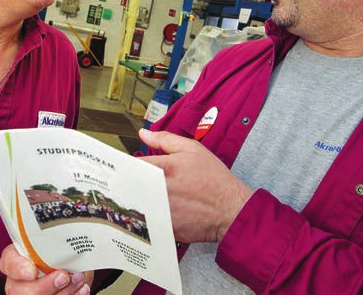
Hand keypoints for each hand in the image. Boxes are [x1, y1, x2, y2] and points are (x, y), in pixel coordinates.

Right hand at [0, 244, 92, 293]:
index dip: (18, 268)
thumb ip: (55, 245)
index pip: (8, 262)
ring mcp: (29, 294)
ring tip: (79, 279)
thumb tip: (68, 247)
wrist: (73, 267)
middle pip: (20, 290)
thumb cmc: (59, 252)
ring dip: (64, 292)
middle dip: (45, 285)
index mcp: (16, 260)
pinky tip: (82, 289)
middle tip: (64, 276)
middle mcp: (18, 282)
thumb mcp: (55, 243)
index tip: (31, 272)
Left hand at [139, 129, 252, 243]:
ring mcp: (163, 211)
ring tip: (154, 197)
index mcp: (166, 168)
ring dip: (141, 200)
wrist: (232, 210)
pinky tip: (164, 211)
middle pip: (132, 185)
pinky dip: (153, 216)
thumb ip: (165, 140)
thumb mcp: (193, 150)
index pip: (134, 165)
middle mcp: (161, 190)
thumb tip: (144, 134)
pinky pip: (150, 221)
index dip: (130, 165)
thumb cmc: (215, 180)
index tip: (132, 167)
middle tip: (142, 182)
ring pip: (139, 204)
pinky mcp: (166, 228)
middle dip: (133, 183)